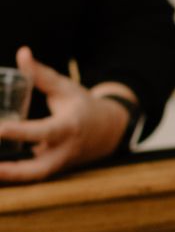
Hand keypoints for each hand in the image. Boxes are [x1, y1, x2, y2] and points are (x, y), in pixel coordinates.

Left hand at [0, 47, 129, 181]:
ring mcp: (59, 164)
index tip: (0, 129)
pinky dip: (11, 175)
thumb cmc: (83, 106)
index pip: (43, 132)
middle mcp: (65, 150)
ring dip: (8, 177)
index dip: (20, 132)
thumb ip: (40, 74)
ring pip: (33, 177)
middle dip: (11, 170)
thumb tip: (22, 53)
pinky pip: (31, 176)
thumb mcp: (65, 87)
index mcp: (69, 127)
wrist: (108, 131)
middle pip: (38, 169)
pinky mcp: (52, 170)